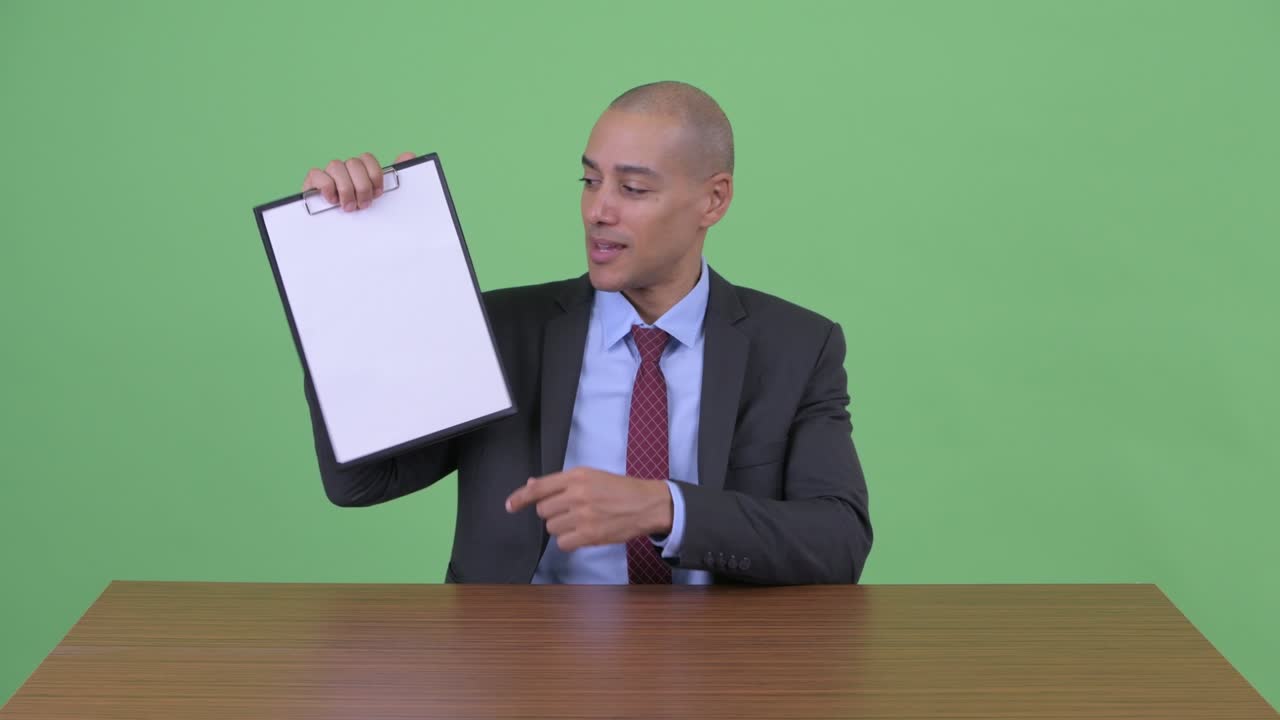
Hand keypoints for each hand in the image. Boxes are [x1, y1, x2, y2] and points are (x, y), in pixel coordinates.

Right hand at [301, 151, 415, 211]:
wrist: (339, 242)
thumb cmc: (363, 221)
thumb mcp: (382, 202)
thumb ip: (396, 179)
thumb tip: (408, 155)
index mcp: (360, 172)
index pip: (367, 158)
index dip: (375, 175)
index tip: (378, 194)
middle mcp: (343, 171)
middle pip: (354, 162)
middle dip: (362, 186)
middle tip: (364, 205)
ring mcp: (327, 177)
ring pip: (336, 165)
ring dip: (346, 188)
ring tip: (348, 207)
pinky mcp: (311, 185)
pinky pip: (317, 174)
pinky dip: (327, 187)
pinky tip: (332, 200)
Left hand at [505, 467, 673, 551]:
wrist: (646, 504)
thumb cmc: (619, 489)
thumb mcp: (590, 476)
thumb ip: (560, 483)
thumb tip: (531, 486)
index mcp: (576, 476)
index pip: (539, 487)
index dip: (520, 498)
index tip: (510, 506)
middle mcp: (577, 494)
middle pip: (543, 511)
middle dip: (552, 513)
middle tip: (570, 511)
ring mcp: (583, 515)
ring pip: (551, 527)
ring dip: (561, 528)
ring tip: (580, 521)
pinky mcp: (590, 534)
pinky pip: (563, 542)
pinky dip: (569, 541)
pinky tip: (582, 534)